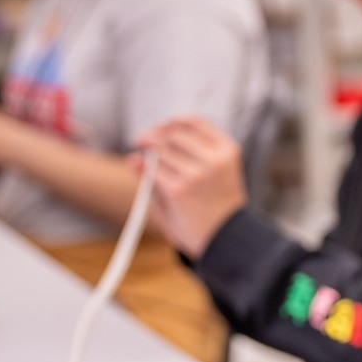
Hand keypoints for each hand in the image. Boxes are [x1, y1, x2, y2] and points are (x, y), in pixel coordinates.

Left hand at [138, 116, 246, 257]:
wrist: (226, 240)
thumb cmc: (217, 207)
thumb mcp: (210, 176)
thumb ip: (179, 158)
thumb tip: (133, 157)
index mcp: (228, 150)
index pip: (194, 121)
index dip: (171, 122)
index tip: (158, 129)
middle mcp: (215, 159)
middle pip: (172, 134)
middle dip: (154, 138)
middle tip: (144, 146)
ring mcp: (197, 175)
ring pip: (159, 151)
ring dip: (150, 158)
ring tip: (154, 170)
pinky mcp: (179, 190)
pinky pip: (151, 171)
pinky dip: (144, 172)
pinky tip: (146, 177)